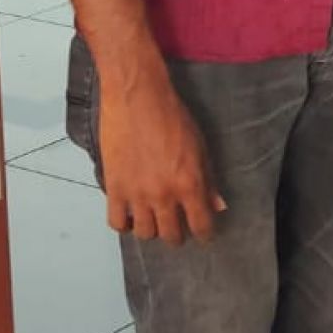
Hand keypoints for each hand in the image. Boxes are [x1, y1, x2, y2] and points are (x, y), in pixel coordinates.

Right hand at [98, 61, 224, 245]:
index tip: (203, 234)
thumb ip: (209, 180)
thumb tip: (218, 205)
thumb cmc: (172, 116)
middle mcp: (164, 195)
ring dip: (152, 229)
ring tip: (153, 219)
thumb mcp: (200, 146)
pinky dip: (124, 224)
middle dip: (177, 234)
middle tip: (177, 226)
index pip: (201, 226)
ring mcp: (137, 194)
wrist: (137, 97)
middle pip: (171, 235)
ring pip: (145, 233)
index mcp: (190, 184)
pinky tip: (130, 215)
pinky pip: (117, 222)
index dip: (204, 234)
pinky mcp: (114, 188)